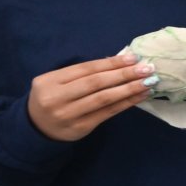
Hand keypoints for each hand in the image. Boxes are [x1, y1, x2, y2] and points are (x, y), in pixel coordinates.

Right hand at [27, 54, 156, 141]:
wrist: (37, 128)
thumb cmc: (53, 98)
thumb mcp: (57, 82)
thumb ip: (80, 74)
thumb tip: (118, 62)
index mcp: (49, 81)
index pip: (85, 69)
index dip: (110, 63)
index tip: (132, 58)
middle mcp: (57, 98)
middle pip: (95, 83)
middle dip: (123, 74)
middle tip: (146, 68)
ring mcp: (69, 114)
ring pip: (103, 99)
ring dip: (129, 89)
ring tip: (148, 82)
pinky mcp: (81, 128)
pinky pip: (108, 112)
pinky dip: (126, 103)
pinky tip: (140, 96)